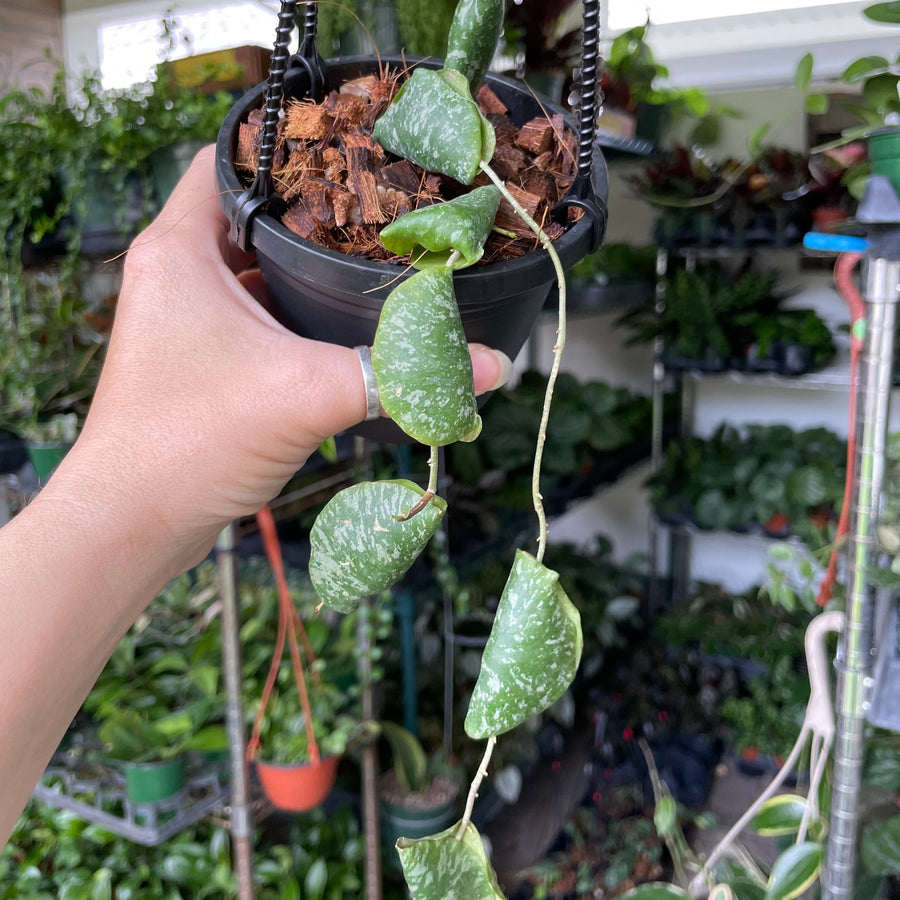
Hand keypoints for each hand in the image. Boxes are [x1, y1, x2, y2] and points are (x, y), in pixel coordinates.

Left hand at [59, 145, 510, 568]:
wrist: (134, 524)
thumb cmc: (192, 442)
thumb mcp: (308, 394)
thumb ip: (401, 375)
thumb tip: (492, 367)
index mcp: (179, 251)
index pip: (228, 162)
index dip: (288, 151)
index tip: (347, 161)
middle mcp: (173, 276)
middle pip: (249, 219)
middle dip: (310, 218)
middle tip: (374, 217)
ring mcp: (181, 322)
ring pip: (251, 274)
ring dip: (300, 275)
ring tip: (364, 268)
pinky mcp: (194, 362)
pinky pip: (249, 320)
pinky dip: (287, 320)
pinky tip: (332, 332)